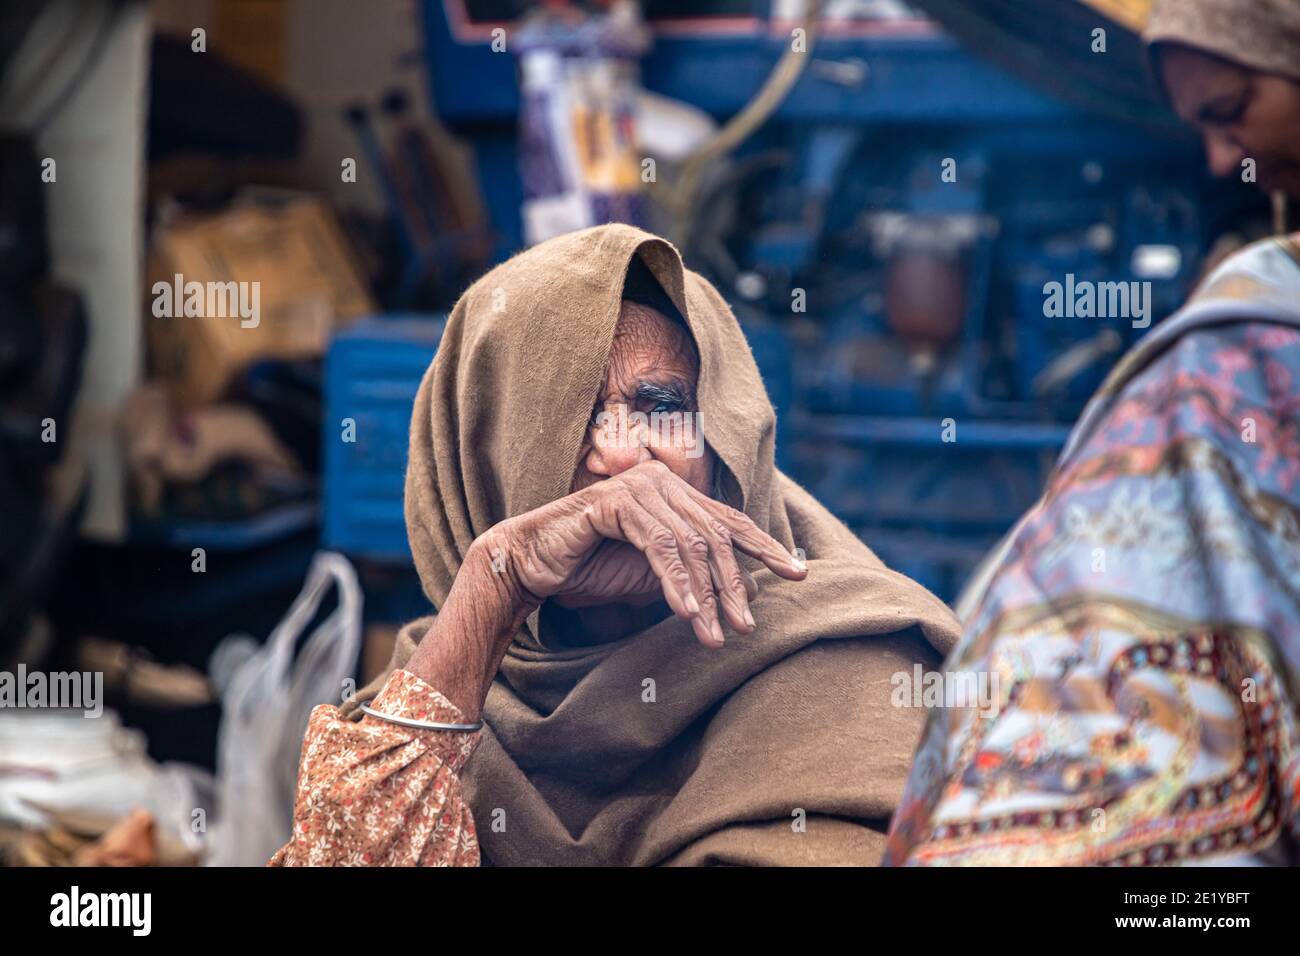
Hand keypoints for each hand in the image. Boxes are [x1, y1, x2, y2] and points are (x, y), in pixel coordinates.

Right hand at [488, 460, 806, 646]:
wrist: (531, 564)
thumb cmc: (591, 569)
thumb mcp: (654, 575)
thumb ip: (695, 573)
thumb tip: (748, 589)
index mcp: (675, 492)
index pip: (730, 521)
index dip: (766, 547)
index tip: (798, 575)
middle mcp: (662, 481)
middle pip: (717, 535)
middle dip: (734, 585)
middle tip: (745, 627)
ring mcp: (640, 487)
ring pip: (692, 544)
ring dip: (706, 595)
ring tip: (713, 636)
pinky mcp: (616, 502)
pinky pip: (659, 547)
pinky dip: (676, 583)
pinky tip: (686, 614)